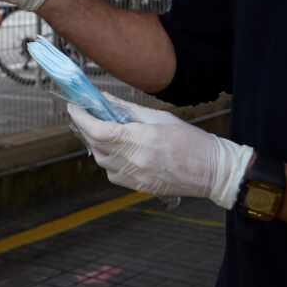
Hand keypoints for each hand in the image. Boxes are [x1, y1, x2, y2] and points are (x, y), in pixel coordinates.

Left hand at [67, 95, 252, 208]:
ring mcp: (134, 177)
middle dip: (85, 129)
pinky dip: (108, 160)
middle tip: (85, 115)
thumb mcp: (159, 117)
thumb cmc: (191, 140)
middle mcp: (132, 161)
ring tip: (102, 131)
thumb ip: (128, 109)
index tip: (74, 107)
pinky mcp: (138, 187)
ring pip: (100, 160)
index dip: (81, 118)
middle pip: (94, 145)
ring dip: (96, 145)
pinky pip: (112, 173)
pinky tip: (118, 150)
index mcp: (138, 140)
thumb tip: (105, 99)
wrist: (212, 171)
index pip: (97, 130)